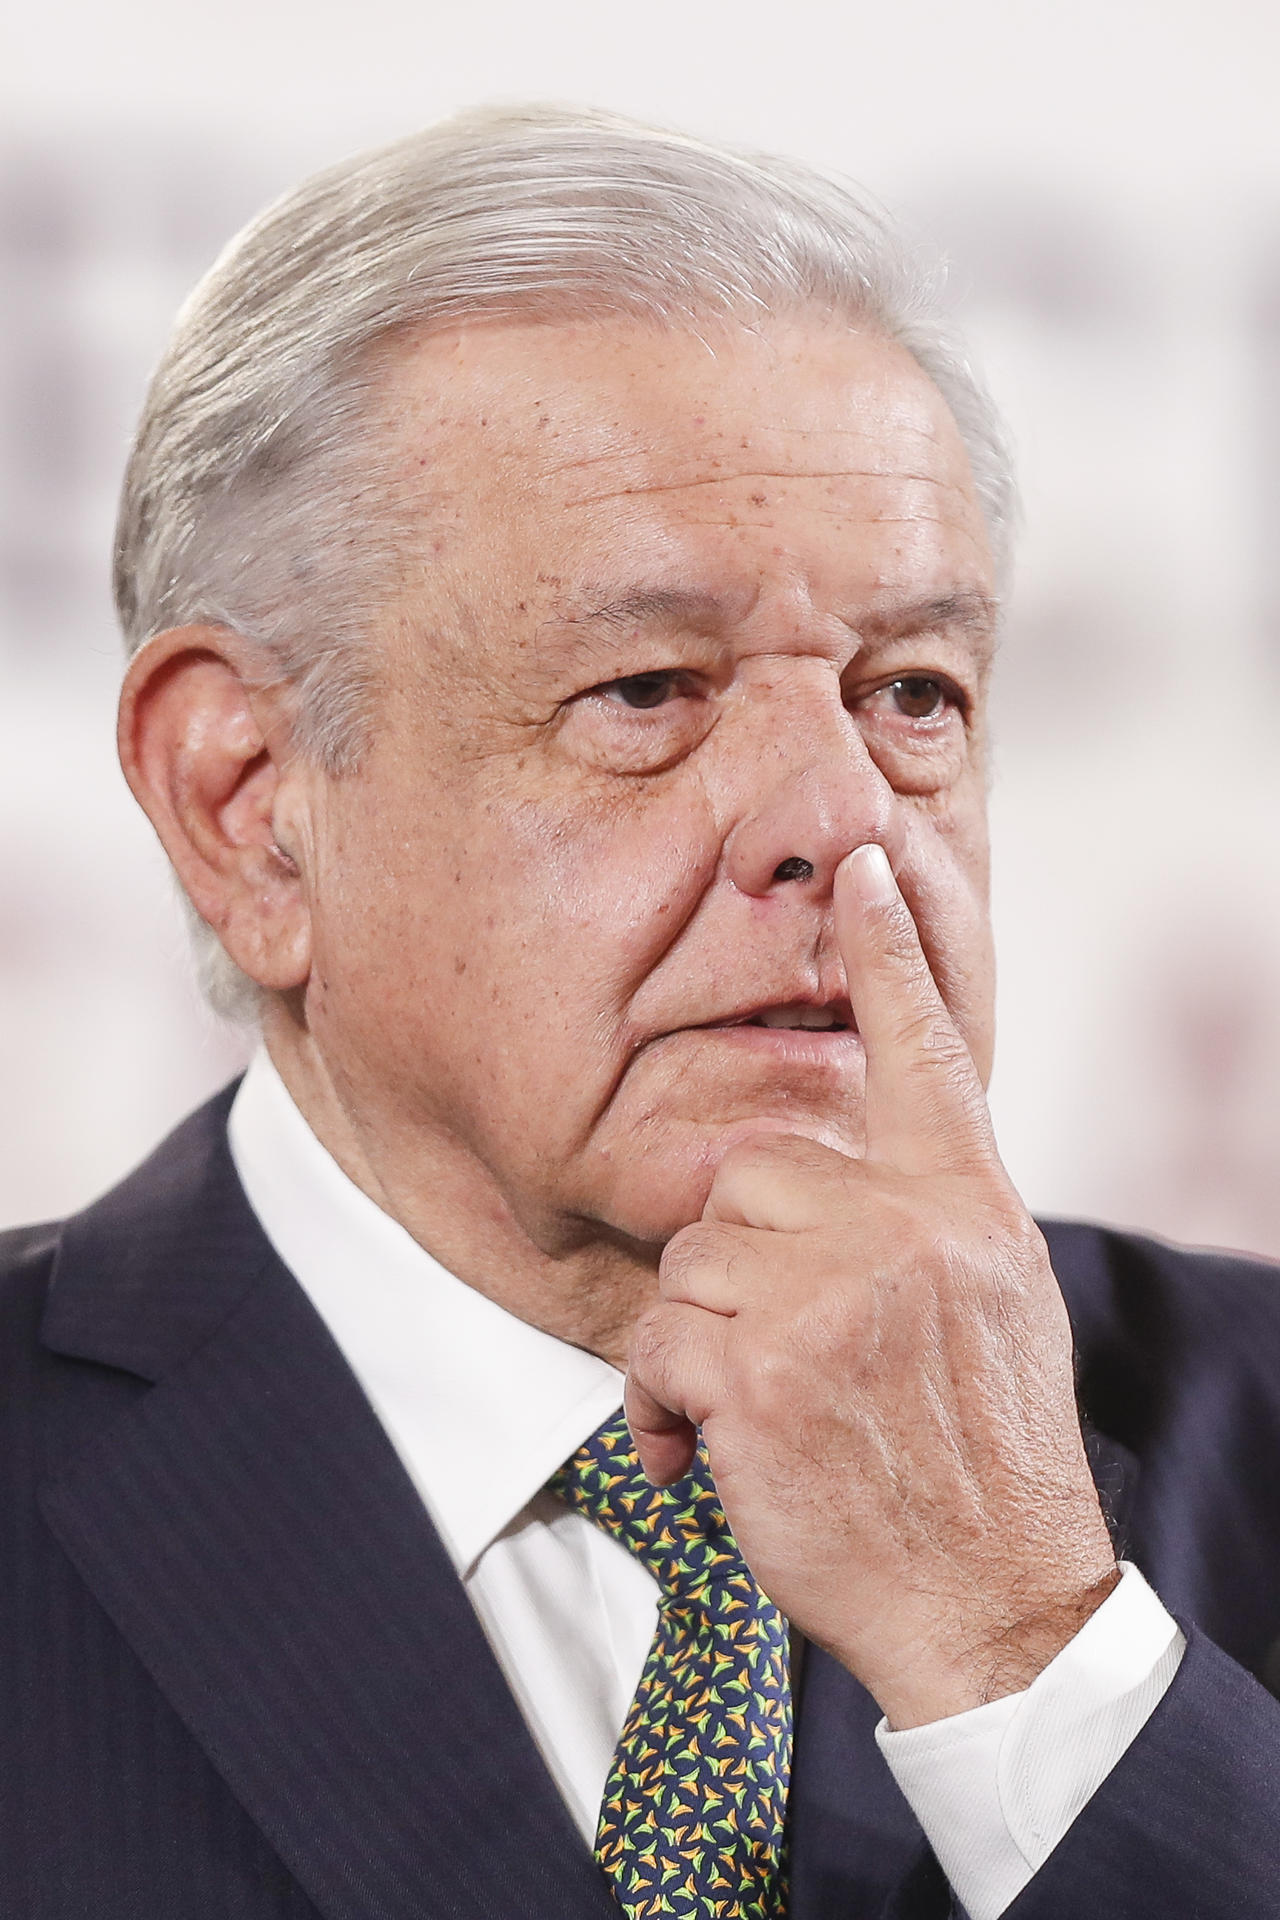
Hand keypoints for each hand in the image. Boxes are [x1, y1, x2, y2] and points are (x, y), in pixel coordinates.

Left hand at [625, 842, 1117, 1728]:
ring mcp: (836, 1296)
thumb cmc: (987, 1456)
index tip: (858, 862)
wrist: (996, 1601)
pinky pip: (657, 1339)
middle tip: (780, 1347)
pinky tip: (701, 1450)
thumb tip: (860, 1168)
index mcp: (969, 1205)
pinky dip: (658, 1405)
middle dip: (741, 1263)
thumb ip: (928, 1216)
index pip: (924, 1051)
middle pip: (747, 1171)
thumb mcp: (997, 1304)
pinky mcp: (763, 1369)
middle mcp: (908, 1230)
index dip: (888, 951)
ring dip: (699, 1342)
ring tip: (754, 1410)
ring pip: (694, 1258)